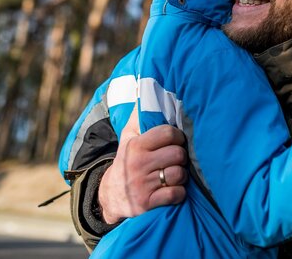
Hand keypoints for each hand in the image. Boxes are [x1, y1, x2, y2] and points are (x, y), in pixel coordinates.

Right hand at [98, 108, 188, 223]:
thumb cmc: (127, 161)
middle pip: (178, 154)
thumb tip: (145, 89)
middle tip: (176, 159)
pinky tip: (173, 189)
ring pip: (179, 174)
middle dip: (181, 157)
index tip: (176, 141)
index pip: (168, 133)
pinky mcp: (147, 203)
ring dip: (181, 176)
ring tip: (175, 174)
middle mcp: (138, 164)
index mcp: (136, 145)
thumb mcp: (128, 138)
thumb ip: (139, 117)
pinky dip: (179, 193)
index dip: (177, 136)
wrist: (110, 196)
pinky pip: (175, 194)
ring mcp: (142, 185)